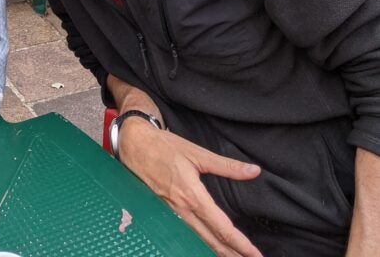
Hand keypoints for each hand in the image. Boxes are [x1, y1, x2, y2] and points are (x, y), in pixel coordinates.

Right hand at [118, 118, 263, 256]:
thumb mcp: (197, 153)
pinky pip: (185, 235)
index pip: (222, 227)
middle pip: (211, 241)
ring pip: (197, 241)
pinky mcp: (164, 212)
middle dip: (231, 254)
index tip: (255, 254)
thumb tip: (253, 171)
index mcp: (193, 195)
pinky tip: (207, 247)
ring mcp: (171, 213)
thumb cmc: (165, 146)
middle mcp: (182, 210)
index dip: (240, 243)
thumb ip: (227, 165)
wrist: (134, 144)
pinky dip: (199, 245)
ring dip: (216, 252)